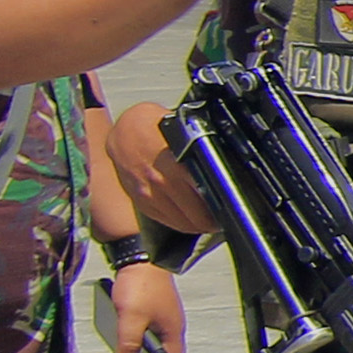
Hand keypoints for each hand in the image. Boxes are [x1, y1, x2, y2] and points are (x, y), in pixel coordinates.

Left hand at [106, 262, 184, 352]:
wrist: (141, 256)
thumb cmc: (140, 287)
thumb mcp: (130, 319)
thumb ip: (128, 344)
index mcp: (172, 333)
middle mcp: (173, 327)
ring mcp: (166, 317)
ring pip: (157, 344)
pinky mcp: (157, 309)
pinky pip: (151, 333)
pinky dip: (141, 342)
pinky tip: (127, 341)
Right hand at [108, 101, 214, 235]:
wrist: (123, 129)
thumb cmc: (156, 127)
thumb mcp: (184, 134)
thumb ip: (202, 152)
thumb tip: (225, 167)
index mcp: (177, 163)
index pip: (207, 195)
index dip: (222, 206)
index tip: (230, 209)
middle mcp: (162, 181)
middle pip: (196, 216)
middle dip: (211, 221)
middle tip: (220, 220)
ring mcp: (149, 194)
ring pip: (181, 222)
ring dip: (197, 226)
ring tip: (207, 222)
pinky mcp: (139, 201)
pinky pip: (164, 220)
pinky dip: (179, 223)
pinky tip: (187, 219)